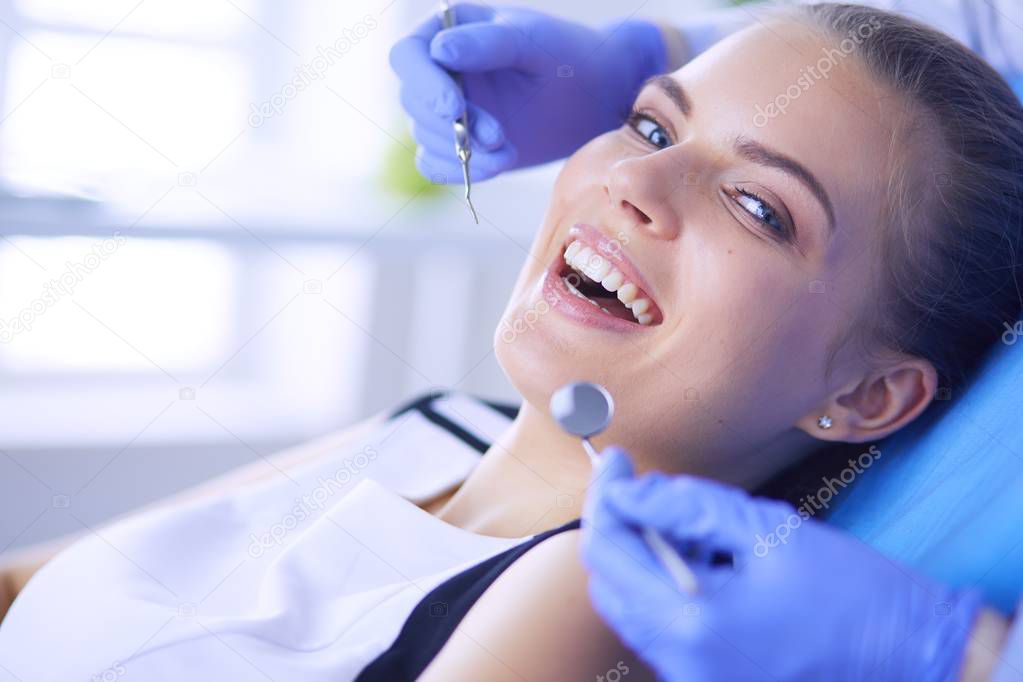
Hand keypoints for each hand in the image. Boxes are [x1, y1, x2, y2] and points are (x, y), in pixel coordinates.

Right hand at [389, 5, 666, 182]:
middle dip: (452, 125)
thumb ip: (489, 43)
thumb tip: (439, 50)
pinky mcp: (459, 144)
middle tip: (498, 136)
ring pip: (426, 137)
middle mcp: (439, 70)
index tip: (454, 108)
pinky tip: (496, 165)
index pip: (407, 57)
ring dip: (462, 152)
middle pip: (414, 102)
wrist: (595, 99)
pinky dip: (458, 171)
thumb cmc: (568, 57)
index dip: (424, 84)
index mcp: (448, 30)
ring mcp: (446, 110)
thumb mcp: (534, 43)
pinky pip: (434, 165)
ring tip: (508, 152)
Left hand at [580, 447, 982, 681]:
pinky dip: (669, 586)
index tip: (617, 462)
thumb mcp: (767, 530)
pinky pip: (666, 628)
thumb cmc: (853, 594)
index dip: (606, 498)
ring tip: (687, 521)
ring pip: (636, 608)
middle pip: (613, 585)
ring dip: (646, 557)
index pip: (610, 552)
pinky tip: (704, 557)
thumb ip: (687, 507)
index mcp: (691, 624)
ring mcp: (694, 679)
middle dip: (621, 527)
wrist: (915, 657)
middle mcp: (681, 663)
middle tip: (642, 484)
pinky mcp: (711, 681)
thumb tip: (628, 490)